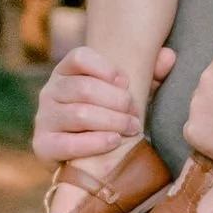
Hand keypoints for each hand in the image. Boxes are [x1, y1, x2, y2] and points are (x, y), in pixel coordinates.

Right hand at [34, 44, 170, 170]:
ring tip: (133, 129)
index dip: (106, 67)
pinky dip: (95, 143)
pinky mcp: (43, 145)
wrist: (82, 156)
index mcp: (67, 71)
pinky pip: (67, 143)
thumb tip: (169, 57)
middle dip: (117, 101)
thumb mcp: (128, 92)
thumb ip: (149, 73)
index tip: (127, 81)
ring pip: (79, 114)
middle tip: (136, 113)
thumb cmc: (109, 115)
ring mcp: (44, 118)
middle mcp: (51, 91)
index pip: (80, 57)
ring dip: (112, 122)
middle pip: (83, 88)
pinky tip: (114, 142)